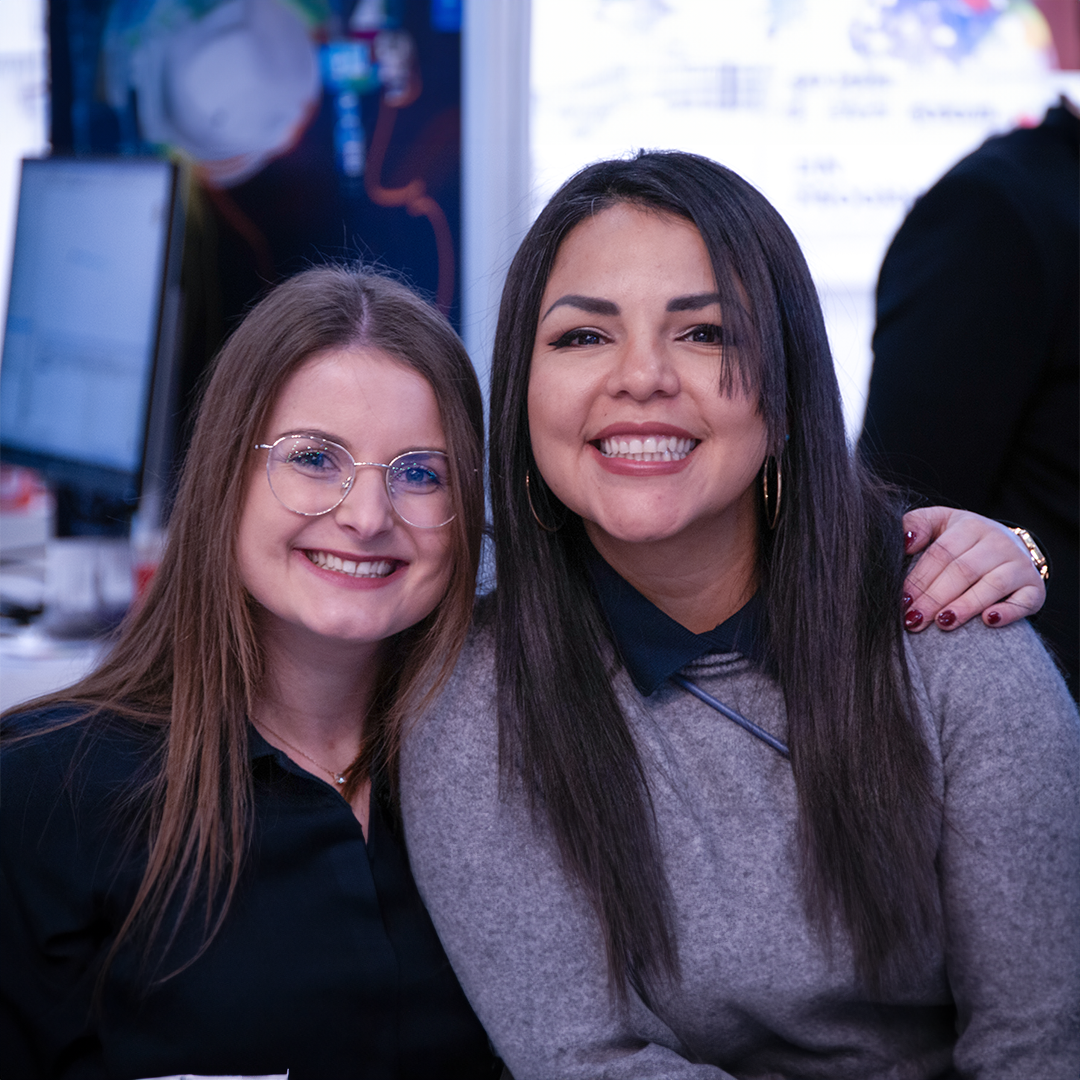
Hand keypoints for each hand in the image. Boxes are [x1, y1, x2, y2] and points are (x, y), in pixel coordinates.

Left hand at [901, 507, 1045, 631]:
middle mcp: (999, 542)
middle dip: (935, 597)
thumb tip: (903, 542)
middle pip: (963, 571)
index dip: (920, 578)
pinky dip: (1008, 612)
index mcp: (970, 526)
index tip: (902, 601)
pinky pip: (1025, 600)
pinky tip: (988, 621)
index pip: (941, 553)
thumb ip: (916, 525)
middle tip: (915, 619)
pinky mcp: (1035, 588)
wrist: (1006, 547)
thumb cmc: (960, 541)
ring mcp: (1020, 565)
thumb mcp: (938, 523)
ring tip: (943, 623)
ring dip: (966, 606)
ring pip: (992, 585)